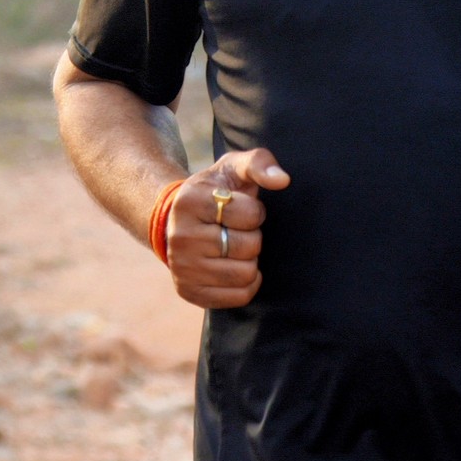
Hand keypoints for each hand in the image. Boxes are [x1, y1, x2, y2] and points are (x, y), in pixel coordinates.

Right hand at [159, 146, 289, 308]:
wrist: (177, 220)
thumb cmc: (215, 191)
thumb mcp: (232, 167)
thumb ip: (259, 163)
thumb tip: (282, 180)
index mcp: (190, 201)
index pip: (251, 214)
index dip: (255, 211)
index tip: (240, 208)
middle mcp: (181, 236)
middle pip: (249, 246)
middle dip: (252, 236)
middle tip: (236, 230)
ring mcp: (182, 268)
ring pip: (246, 274)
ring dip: (249, 260)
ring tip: (233, 247)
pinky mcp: (189, 291)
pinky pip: (239, 297)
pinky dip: (246, 284)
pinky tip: (233, 266)